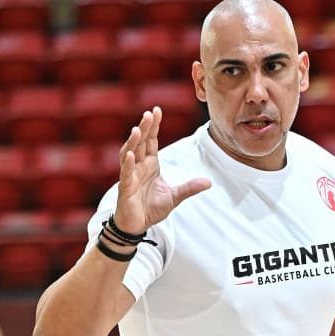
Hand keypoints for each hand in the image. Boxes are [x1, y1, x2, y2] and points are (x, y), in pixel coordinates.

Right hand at [114, 107, 210, 233]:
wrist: (138, 225)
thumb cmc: (151, 208)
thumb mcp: (175, 197)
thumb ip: (189, 188)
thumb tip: (209, 182)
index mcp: (150, 164)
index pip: (151, 140)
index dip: (153, 126)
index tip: (157, 110)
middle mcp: (139, 166)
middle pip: (140, 143)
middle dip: (144, 128)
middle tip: (149, 114)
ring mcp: (130, 176)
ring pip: (129, 154)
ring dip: (133, 142)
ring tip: (137, 130)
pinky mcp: (125, 188)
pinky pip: (126, 174)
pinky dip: (128, 164)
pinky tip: (131, 155)